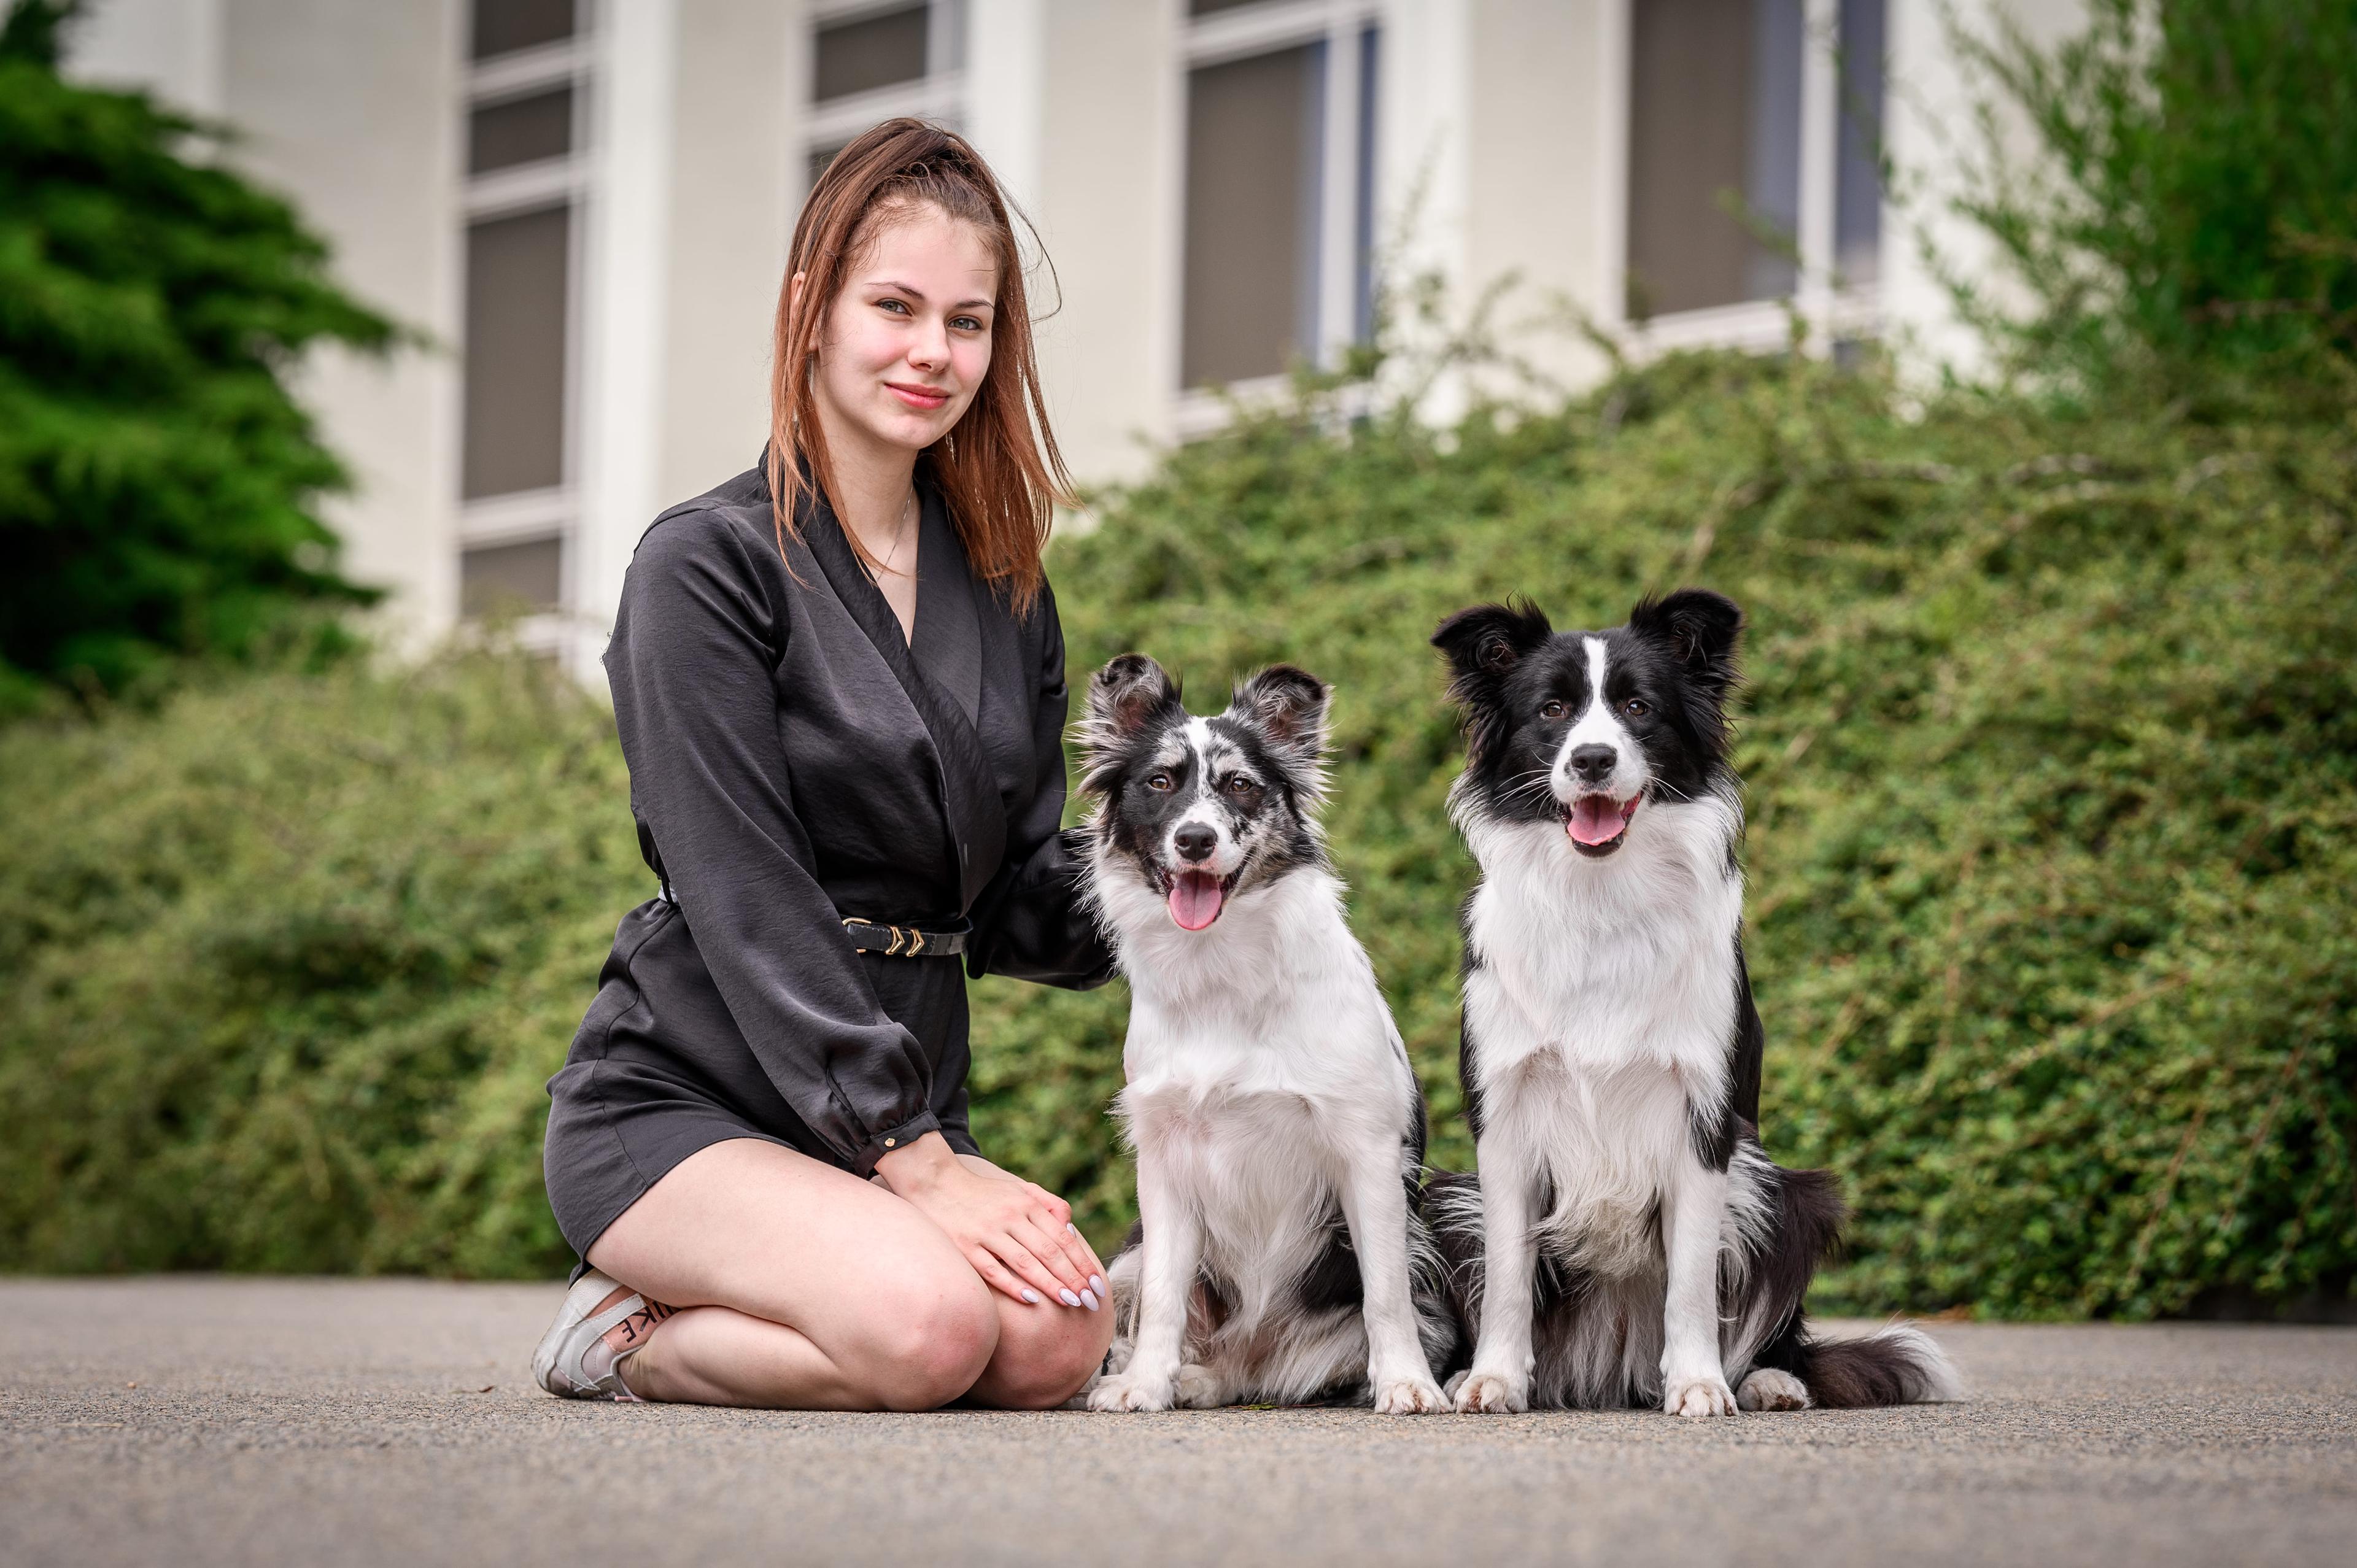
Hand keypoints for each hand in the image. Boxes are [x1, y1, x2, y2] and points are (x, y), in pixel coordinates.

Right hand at [875, 1133, 1106, 1310]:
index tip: (1097, 1285)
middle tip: (1090, 1301)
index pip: (1062, 1238)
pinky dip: (1013, 1285)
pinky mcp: (965, 1247)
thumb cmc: (984, 1192)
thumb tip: (1071, 1230)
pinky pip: (993, 1270)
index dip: (1082, 1263)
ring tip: (1070, 1302)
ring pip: (1025, 1262)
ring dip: (1050, 1284)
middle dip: (1073, 1278)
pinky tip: (1032, 1300)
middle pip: (1048, 1252)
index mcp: (1026, 1204)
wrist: (936, 1183)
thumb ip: (1049, 1204)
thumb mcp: (1019, 1188)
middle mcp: (1010, 1217)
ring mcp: (986, 1232)